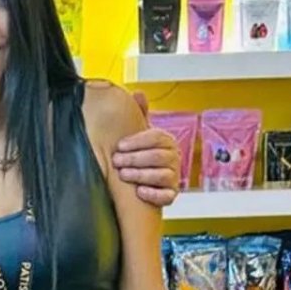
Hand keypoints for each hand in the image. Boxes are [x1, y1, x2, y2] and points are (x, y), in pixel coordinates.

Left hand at [113, 91, 180, 206]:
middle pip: (158, 157)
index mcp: (166, 141)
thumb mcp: (141, 134)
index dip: (137, 141)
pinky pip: (167, 196)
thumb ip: (139, 115)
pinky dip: (154, 194)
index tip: (120, 145)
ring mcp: (174, 177)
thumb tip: (138, 93)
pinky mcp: (171, 195)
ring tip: (123, 174)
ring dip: (140, 175)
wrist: (147, 179)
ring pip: (161, 175)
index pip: (157, 137)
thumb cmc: (142, 153)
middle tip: (116, 161)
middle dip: (134, 159)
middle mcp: (173, 158)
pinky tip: (139, 192)